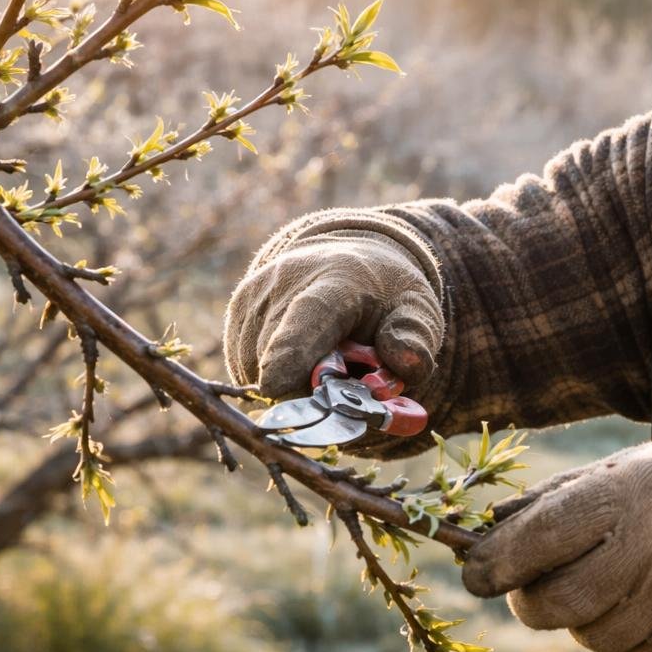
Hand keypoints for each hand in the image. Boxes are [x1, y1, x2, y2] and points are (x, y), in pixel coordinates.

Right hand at [223, 231, 442, 400]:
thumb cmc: (383, 293)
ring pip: (260, 374)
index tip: (276, 386)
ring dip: (294, 387)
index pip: (307, 318)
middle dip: (313, 391)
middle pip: (280, 361)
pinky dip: (276, 380)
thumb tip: (404, 366)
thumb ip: (416, 337)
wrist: (345, 260)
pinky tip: (301, 361)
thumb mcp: (417, 307)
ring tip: (326, 363)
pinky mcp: (233, 320)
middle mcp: (282, 284)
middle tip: (348, 383)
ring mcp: (252, 302)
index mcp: (337, 279)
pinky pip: (247, 374)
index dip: (291, 354)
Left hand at [461, 433, 651, 651]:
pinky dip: (628, 639)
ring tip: (617, 582)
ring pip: (594, 637)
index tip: (474, 573)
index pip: (542, 537)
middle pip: (559, 603)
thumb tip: (479, 539)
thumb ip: (550, 504)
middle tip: (534, 587)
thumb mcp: (617, 471)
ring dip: (587, 619)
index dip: (496, 562)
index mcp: (631, 492)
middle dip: (533, 600)